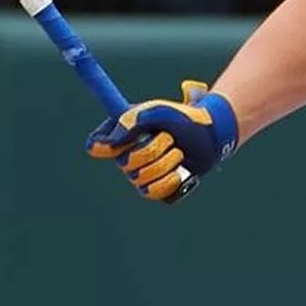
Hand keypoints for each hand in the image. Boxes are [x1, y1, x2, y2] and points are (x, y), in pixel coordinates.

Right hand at [88, 80, 240, 203]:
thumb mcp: (157, 111)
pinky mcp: (157, 189)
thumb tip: (112, 142)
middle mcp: (126, 157)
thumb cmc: (181, 118)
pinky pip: (154, 193)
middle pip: (126, 163)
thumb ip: (132, 120)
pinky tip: (180, 172)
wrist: (209, 135)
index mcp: (120, 135)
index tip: (117, 141)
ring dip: (167, 162)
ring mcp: (140, 176)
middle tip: (169, 137)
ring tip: (178, 152)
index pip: (95, 145)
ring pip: (142, 179)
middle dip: (153, 148)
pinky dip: (169, 181)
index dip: (102, 146)